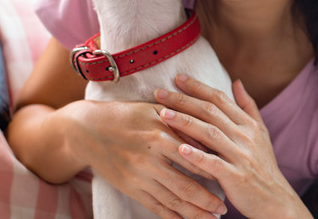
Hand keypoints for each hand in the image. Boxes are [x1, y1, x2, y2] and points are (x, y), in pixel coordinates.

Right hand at [61, 99, 227, 217]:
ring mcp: (138, 177)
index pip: (194, 157)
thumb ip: (180, 122)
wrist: (87, 129)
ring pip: (172, 201)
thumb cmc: (126, 115)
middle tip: (224, 208)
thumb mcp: (154, 110)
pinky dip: (171, 216)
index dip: (213, 169)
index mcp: (160, 135)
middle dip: (207, 200)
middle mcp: (150, 159)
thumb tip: (206, 137)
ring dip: (193, 213)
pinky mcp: (129, 188)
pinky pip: (154, 206)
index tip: (230, 176)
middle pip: (185, 186)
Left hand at [154, 75, 311, 217]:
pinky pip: (214, 163)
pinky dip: (197, 156)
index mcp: (248, 124)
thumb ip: (248, 106)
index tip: (177, 78)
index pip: (219, 99)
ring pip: (210, 133)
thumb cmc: (264, 165)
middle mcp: (245, 136)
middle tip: (159, 93)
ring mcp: (240, 156)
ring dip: (185, 122)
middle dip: (183, 100)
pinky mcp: (235, 176)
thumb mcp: (261, 132)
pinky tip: (180, 149)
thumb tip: (237, 81)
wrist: (276, 199)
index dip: (198, 87)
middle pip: (211, 112)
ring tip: (163, 114)